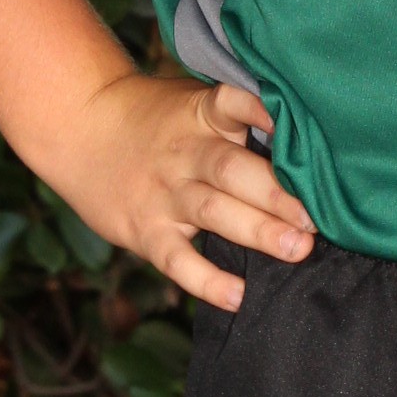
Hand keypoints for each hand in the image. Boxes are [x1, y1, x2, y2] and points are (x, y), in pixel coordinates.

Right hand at [42, 72, 315, 312]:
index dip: (264, 112)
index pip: (234, 104)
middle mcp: (186, 153)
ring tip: (297, 249)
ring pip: (213, 211)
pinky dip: (206, 281)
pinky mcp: (146, 230)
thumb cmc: (154, 116)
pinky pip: (177, 259)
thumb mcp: (192, 101)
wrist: (80, 126)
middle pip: (232, 170)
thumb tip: (305, 136)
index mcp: (203, 114)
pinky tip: (238, 295)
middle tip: (316, 217)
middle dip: (277, 194)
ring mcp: (165, 193)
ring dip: (257, 230)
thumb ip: (238, 116)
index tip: (298, 125)